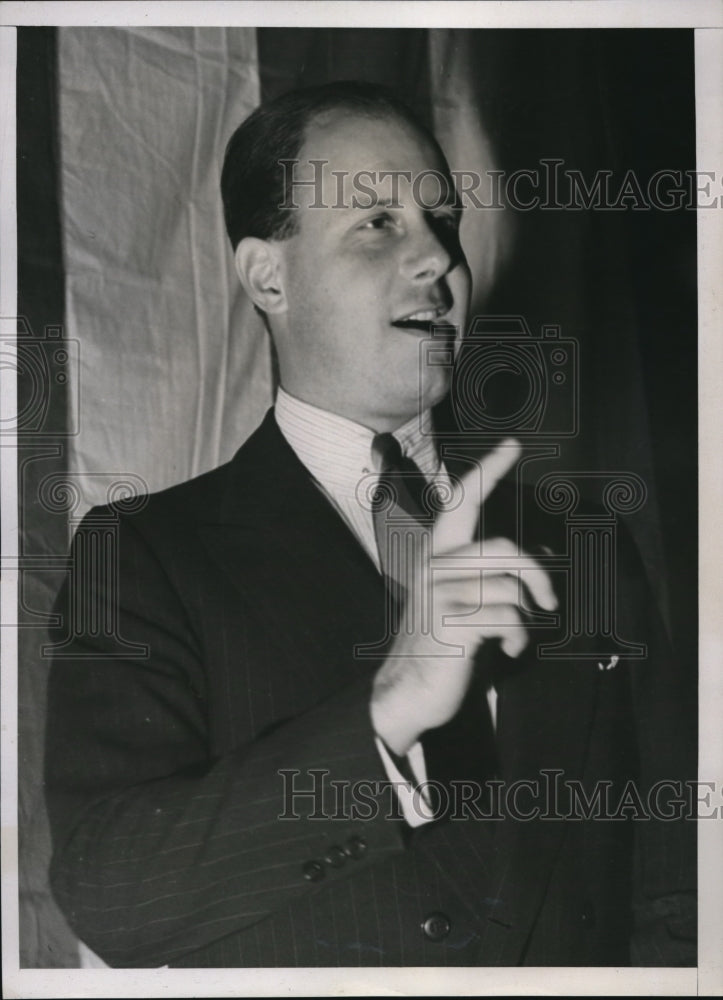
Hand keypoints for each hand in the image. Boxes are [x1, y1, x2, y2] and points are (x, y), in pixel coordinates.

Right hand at [370, 438, 556, 755]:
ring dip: (524, 620)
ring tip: (513, 636)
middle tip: (548, 601)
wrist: (409, 688)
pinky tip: (506, 651)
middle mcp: (435, 566)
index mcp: (437, 554)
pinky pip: (508, 620)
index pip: (462, 502)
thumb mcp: (458, 599)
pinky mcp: (450, 623)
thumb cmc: (442, 641)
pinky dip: (517, 640)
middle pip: (505, 550)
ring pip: (510, 590)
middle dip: (537, 576)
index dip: (488, 471)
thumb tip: (538, 571)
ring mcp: (440, 594)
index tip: (513, 444)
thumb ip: (483, 576)